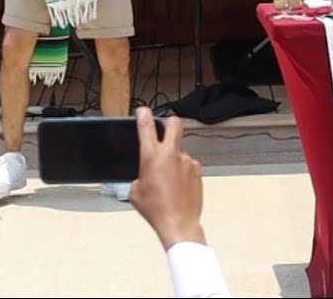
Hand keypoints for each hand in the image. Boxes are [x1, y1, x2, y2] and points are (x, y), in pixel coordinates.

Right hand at [128, 107, 206, 249]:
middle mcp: (171, 154)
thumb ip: (139, 176)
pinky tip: (178, 184)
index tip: (143, 110)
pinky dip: (183, 169)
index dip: (143, 114)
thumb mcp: (135, 191)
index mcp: (151, 156)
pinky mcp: (197, 169)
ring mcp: (187, 160)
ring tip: (169, 177)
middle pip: (174, 123)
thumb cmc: (155, 209)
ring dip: (174, 156)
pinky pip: (188, 163)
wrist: (178, 222)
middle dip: (169, 121)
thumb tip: (145, 174)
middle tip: (165, 127)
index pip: (146, 126)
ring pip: (180, 148)